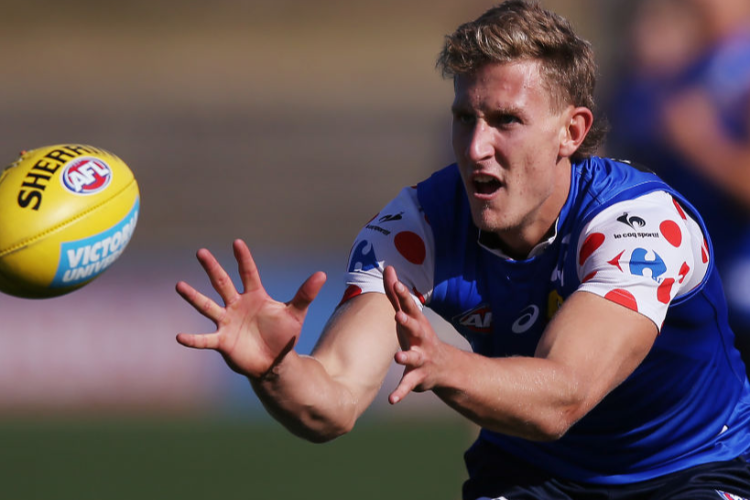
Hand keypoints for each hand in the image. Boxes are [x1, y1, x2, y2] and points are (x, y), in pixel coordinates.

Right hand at [176, 239, 326, 378]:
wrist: (276, 361)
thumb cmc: (284, 334)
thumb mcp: (296, 313)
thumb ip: (305, 294)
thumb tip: (322, 274)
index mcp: (255, 296)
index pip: (248, 273)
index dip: (243, 258)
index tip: (237, 242)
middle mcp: (237, 305)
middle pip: (222, 283)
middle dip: (212, 268)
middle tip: (201, 252)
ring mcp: (227, 322)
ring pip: (208, 306)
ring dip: (194, 297)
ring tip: (179, 285)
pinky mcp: (222, 341)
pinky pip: (205, 339)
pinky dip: (193, 339)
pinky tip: (179, 337)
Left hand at [383, 266, 446, 403]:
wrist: (446, 368)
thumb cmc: (419, 335)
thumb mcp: (408, 314)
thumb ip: (396, 294)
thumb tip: (388, 267)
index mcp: (417, 322)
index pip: (410, 305)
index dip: (403, 295)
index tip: (396, 284)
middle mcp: (422, 339)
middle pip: (415, 327)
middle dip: (408, 321)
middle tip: (398, 315)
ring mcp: (422, 359)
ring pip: (414, 358)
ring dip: (406, 357)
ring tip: (398, 358)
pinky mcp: (419, 378)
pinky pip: (409, 386)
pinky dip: (401, 393)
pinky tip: (391, 400)